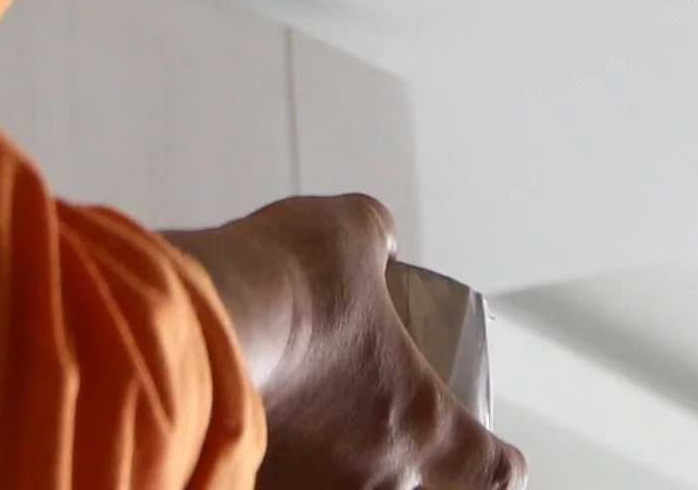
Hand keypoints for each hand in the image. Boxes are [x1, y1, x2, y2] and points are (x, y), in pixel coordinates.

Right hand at [164, 196, 522, 489]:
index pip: (494, 473)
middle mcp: (377, 481)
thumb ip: (375, 239)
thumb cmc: (289, 286)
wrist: (200, 325)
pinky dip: (279, 463)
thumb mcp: (351, 232)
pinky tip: (257, 428)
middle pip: (415, 489)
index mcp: (423, 427)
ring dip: (333, 461)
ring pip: (342, 487)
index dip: (497, 460)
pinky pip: (283, 482)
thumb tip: (375, 244)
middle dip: (401, 457)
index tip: (493, 451)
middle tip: (376, 418)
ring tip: (306, 418)